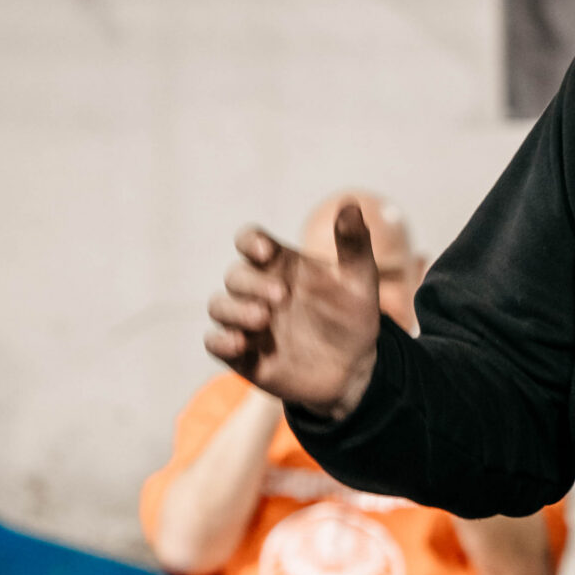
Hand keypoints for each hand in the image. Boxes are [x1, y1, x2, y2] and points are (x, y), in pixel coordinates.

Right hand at [205, 202, 380, 419]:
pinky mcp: (242, 355)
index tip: (266, 252)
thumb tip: (350, 205)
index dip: (251, 242)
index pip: (251, 241)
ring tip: (262, 319)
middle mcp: (259, 289)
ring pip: (219, 306)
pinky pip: (214, 343)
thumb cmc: (353, 317)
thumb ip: (354, 244)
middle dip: (252, 283)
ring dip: (233, 310)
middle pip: (235, 275)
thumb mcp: (359, 280)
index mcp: (281, 265)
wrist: (355, 369)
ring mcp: (248, 322)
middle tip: (281, 297)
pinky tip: (240, 344)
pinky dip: (221, 341)